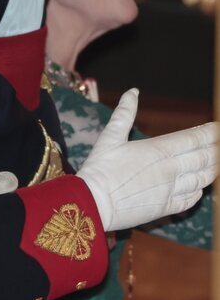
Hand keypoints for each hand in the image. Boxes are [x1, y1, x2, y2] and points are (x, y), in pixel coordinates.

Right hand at [79, 89, 217, 230]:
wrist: (93, 203)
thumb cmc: (99, 169)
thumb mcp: (110, 137)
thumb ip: (125, 114)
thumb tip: (133, 92)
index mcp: (159, 150)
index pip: (195, 138)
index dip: (210, 132)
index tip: (217, 127)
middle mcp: (171, 170)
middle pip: (205, 157)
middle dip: (217, 149)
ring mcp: (171, 190)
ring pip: (203, 178)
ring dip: (213, 169)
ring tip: (217, 163)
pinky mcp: (166, 208)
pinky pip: (191, 199)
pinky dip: (199, 191)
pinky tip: (199, 187)